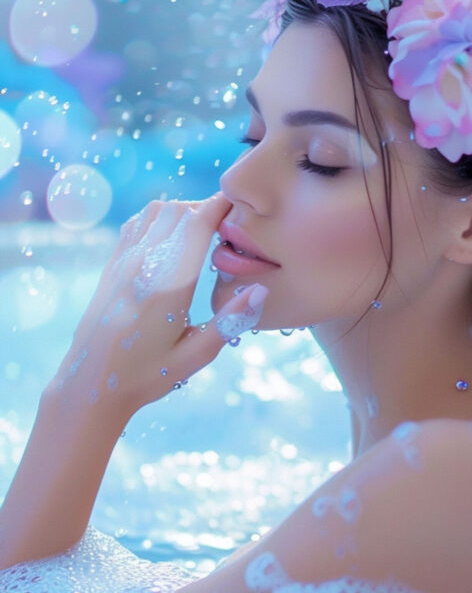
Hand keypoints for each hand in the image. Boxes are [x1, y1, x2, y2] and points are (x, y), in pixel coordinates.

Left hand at [45, 194, 269, 420]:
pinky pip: (136, 224)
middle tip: (228, 224)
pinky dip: (159, 219)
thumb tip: (260, 290)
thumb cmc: (147, 376)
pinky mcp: (111, 267)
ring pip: (156, 212)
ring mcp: (123, 263)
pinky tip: (172, 238)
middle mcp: (143, 265)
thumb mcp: (195, 355)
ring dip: (183, 212)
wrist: (90, 386)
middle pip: (179, 211)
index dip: (222, 206)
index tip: (242, 209)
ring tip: (203, 230)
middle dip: (207, 208)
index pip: (197, 223)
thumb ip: (230, 321)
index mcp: (168, 285)